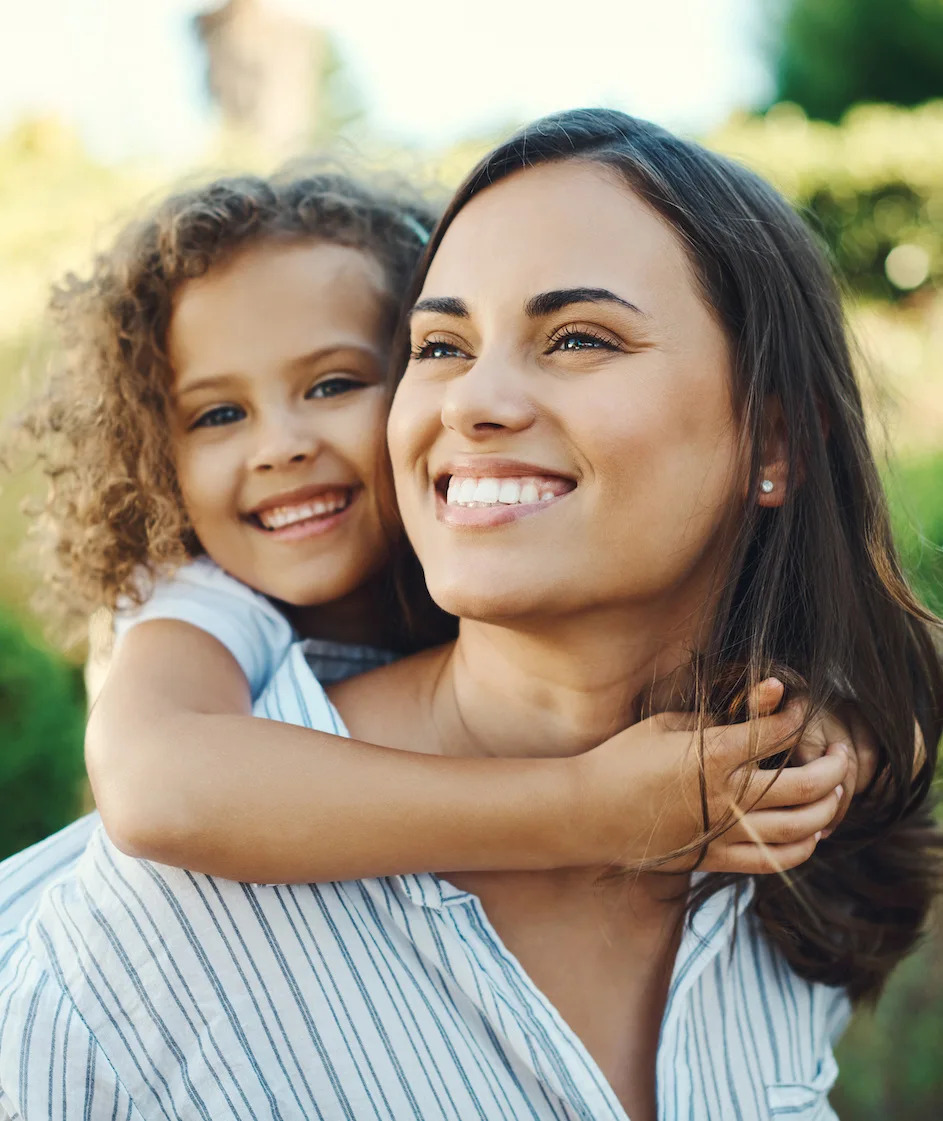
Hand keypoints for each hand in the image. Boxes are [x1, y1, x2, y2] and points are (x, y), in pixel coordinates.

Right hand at [573, 678, 851, 872]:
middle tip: (843, 753)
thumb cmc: (622, 759)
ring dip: (830, 807)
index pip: (778, 732)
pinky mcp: (717, 857)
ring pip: (803, 827)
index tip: (799, 706)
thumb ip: (718, 716)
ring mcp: (726, 832)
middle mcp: (729, 797)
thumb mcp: (667, 724)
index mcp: (714, 755)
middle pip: (808, 784)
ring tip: (836, 791)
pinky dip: (804, 847)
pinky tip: (813, 832)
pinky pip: (776, 860)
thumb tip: (761, 698)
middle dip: (835, 765)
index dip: (797, 715)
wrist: (589, 812)